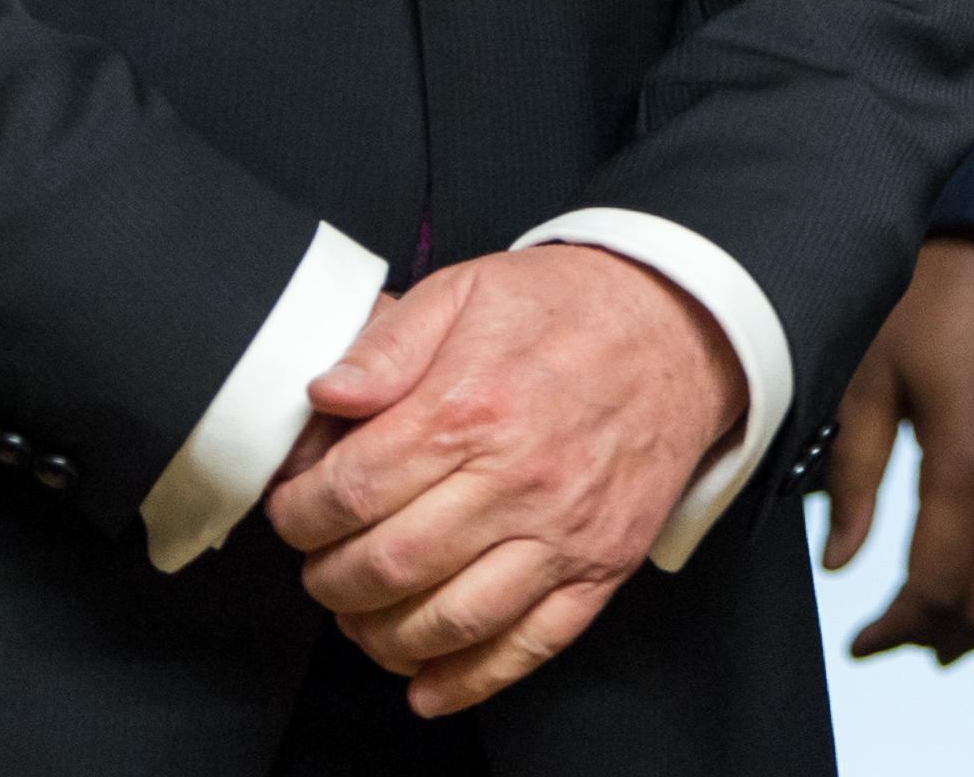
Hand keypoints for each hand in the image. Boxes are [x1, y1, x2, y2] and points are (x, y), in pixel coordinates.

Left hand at [264, 246, 748, 717]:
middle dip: (329, 579)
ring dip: (381, 635)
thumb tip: (325, 395)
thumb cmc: (569, 311)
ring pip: (448, 620)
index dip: (300, 513)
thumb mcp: (466, 290)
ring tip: (360, 614)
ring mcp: (564, 531)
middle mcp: (518, 478)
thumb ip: (386, 342)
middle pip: (388, 565)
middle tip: (320, 563)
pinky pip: (529, 646)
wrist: (680, 332)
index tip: (293, 511)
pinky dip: (468, 680)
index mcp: (472, 406)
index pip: (352, 490)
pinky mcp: (601, 566)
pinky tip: (426, 681)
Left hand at [820, 235, 973, 663]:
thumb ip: (856, 476)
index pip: (936, 586)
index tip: (862, 641)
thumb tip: (840, 562)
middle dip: (938, 634)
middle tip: (897, 637)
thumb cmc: (933, 300)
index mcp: (969, 462)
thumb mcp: (872, 379)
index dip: (895, 629)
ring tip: (947, 633)